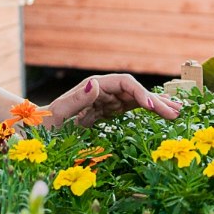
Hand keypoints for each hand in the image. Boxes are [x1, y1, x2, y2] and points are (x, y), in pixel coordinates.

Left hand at [45, 74, 180, 128]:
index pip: (124, 84)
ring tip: (178, 111)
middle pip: (135, 91)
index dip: (140, 92)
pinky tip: (162, 114)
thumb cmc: (44, 123)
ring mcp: (107, 101)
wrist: (36, 131)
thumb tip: (95, 82)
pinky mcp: (108, 112)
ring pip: (137, 100)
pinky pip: (131, 110)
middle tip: (176, 112)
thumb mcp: (57, 113)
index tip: (152, 105)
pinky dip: (148, 112)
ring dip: (157, 105)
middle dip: (155, 101)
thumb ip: (75, 99)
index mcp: (94, 87)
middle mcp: (103, 90)